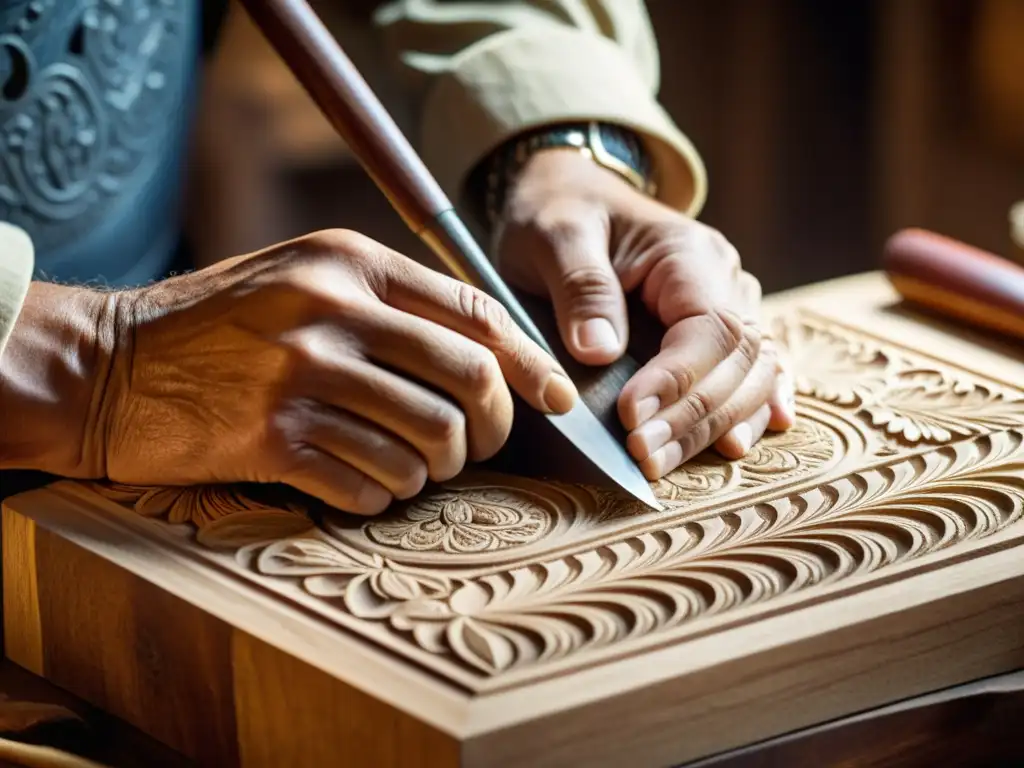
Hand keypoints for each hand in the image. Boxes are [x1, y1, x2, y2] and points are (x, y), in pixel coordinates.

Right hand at [89, 231, 575, 513]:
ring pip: (429, 441)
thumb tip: (492, 350)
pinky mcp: (275, 440)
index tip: (559, 398)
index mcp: (349, 263)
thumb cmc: (221, 323)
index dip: (532, 362)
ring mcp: (303, 377)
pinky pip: (373, 483)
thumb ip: (389, 301)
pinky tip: (363, 481)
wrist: (111, 365)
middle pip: (469, 381)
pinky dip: (385, 493)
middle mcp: (332, 313)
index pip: (476, 314)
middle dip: (492, 426)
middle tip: (477, 445)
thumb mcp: (303, 276)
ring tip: (409, 464)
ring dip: (434, 468)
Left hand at [494, 150, 794, 479]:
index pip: (707, 329)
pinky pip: (751, 372)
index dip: (676, 381)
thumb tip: (600, 352)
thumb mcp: (554, 234)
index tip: (630, 419)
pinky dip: (750, 408)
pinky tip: (744, 441)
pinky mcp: (712, 329)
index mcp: (688, 254)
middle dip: (692, 417)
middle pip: (738, 362)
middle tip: (641, 457)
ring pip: (752, 375)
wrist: (568, 193)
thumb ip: (580, 286)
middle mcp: (722, 279)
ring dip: (713, 426)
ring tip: (665, 464)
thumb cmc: (558, 209)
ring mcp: (725, 305)